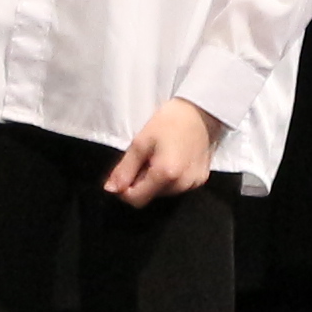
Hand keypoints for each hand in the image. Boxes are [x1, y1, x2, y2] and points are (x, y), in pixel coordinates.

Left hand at [103, 99, 219, 205]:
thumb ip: (124, 169)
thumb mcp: (140, 142)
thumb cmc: (169, 122)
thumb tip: (110, 189)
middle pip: (150, 196)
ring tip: (161, 156)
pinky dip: (171, 177)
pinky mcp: (201, 180)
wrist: (201, 111)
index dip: (125, 189)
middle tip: (146, 157)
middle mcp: (181, 185)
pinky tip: (174, 159)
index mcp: (165, 174)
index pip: (136, 200)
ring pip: (164, 192)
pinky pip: (178, 186)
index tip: (126, 171)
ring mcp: (193, 184)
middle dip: (142, 181)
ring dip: (156, 180)